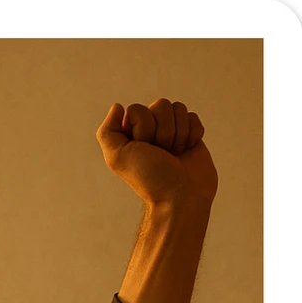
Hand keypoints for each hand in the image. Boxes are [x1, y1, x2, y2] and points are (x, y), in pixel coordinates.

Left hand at [97, 100, 217, 207]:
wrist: (180, 197)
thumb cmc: (149, 179)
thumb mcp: (117, 157)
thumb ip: (108, 132)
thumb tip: (117, 107)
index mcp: (131, 133)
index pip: (138, 110)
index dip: (143, 128)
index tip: (144, 150)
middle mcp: (150, 130)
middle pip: (161, 105)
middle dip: (163, 132)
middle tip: (161, 154)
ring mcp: (171, 131)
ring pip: (179, 109)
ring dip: (178, 135)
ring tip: (174, 155)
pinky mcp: (190, 134)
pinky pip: (193, 117)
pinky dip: (192, 135)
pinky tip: (186, 152)